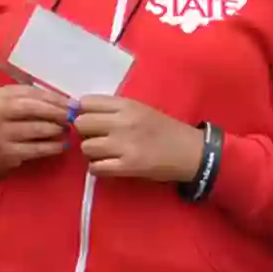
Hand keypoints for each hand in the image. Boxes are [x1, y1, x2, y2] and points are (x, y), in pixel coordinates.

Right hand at [0, 83, 73, 178]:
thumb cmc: (11, 121)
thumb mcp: (18, 104)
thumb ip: (40, 100)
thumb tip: (71, 104)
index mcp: (2, 95)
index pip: (32, 92)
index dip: (56, 98)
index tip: (74, 104)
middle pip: (32, 108)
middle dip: (56, 111)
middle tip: (72, 117)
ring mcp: (2, 133)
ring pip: (37, 129)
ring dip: (57, 129)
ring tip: (67, 130)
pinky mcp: (8, 152)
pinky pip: (37, 148)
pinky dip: (53, 146)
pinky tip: (62, 145)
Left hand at [73, 97, 205, 183]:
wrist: (193, 153)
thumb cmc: (164, 130)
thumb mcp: (140, 110)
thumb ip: (112, 110)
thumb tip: (79, 112)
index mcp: (126, 105)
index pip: (85, 103)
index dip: (83, 112)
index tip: (91, 120)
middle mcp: (123, 122)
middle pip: (81, 124)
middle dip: (86, 133)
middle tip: (98, 138)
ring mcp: (125, 144)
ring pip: (85, 147)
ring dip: (91, 153)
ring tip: (105, 154)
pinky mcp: (128, 166)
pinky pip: (95, 167)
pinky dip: (97, 168)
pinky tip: (108, 166)